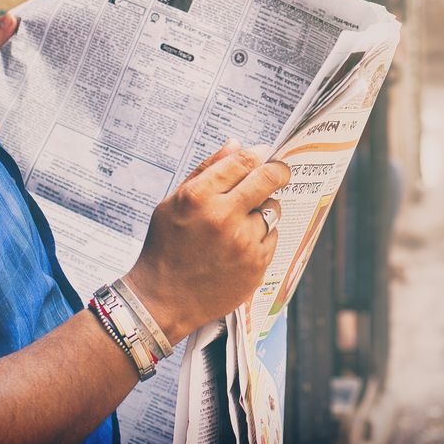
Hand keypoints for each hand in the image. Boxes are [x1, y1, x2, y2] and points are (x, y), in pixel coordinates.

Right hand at [124, 141, 290, 344]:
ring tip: (242, 221)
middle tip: (280, 171)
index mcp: (199, 197)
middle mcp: (223, 217)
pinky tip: (241, 244)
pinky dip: (262, 235)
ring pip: (273, 209)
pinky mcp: (256, 265)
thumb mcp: (173, 202)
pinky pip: (272, 236)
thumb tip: (237, 144)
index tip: (264, 152)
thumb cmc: (166, 247)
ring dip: (264, 209)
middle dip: (278, 171)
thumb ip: (206, 170)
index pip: (242, 162)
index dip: (258, 153)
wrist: (163, 300)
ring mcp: (243, 243)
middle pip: (268, 179)